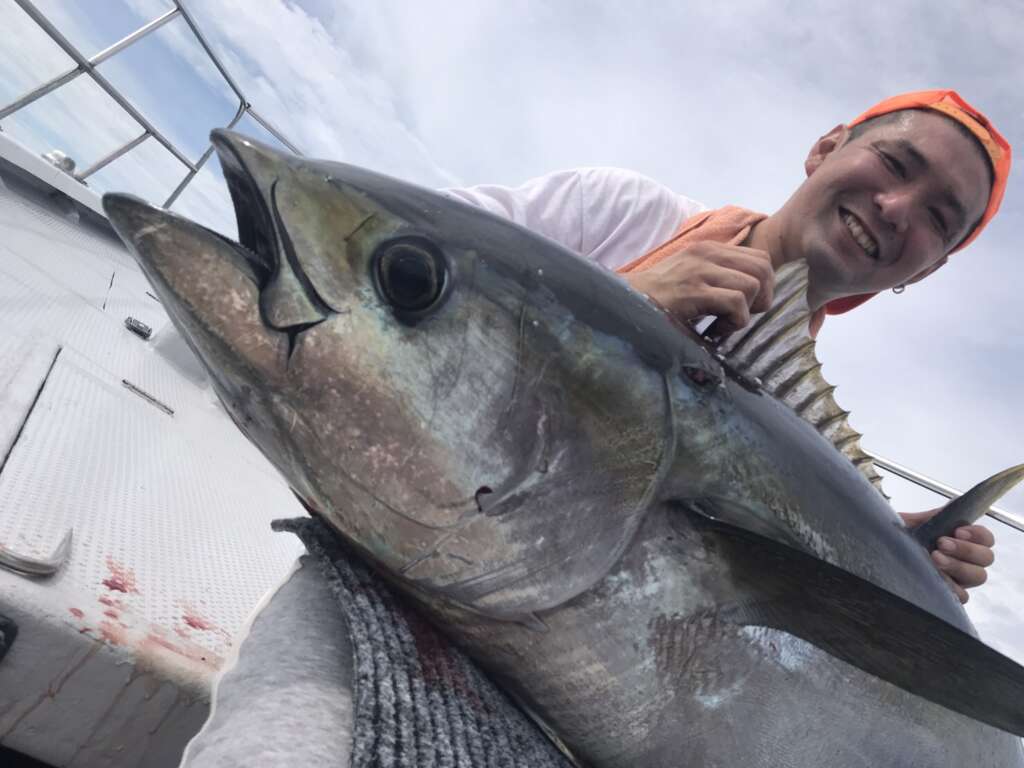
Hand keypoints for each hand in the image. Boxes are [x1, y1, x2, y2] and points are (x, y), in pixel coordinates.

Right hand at [622, 242, 774, 331]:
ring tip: (722, 323)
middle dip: (761, 299)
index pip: (760, 258)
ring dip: (745, 312)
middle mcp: (706, 253)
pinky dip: (733, 323)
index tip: (743, 306)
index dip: (762, 286)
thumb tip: (754, 295)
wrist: (622, 304)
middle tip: (738, 316)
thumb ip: (718, 278)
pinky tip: (713, 330)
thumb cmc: (656, 300)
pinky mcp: (693, 291)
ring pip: (753, 285)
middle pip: (764, 269)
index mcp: (708, 248)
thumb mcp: (690, 278)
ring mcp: (699, 270)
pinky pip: (736, 303)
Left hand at [900, 509, 994, 603]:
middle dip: (966, 549)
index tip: (958, 530)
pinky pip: (962, 596)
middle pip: (986, 557)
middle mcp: (963, 560)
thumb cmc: (893, 541)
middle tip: (941, 543)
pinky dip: (951, 586)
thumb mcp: (909, 524)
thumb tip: (954, 505)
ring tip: (934, 558)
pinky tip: (935, 577)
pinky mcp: (947, 595)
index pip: (985, 538)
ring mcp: (957, 579)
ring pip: (978, 576)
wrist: (875, 557)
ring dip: (958, 565)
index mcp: (958, 541)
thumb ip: (932, 517)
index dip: (978, 534)